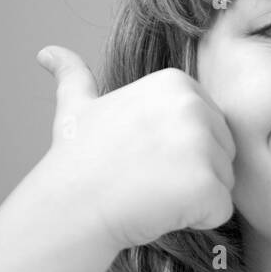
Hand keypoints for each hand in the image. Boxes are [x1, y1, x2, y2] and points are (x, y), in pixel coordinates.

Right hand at [35, 47, 235, 250]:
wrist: (70, 208)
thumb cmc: (77, 162)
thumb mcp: (77, 109)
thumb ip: (75, 77)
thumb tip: (47, 52)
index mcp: (176, 83)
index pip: (209, 126)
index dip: (177, 150)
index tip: (139, 153)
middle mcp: (194, 106)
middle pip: (222, 151)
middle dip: (190, 172)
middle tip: (144, 176)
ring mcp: (202, 145)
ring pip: (223, 181)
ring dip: (193, 197)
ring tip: (150, 191)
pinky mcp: (207, 185)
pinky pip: (220, 209)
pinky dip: (196, 219)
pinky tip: (159, 210)